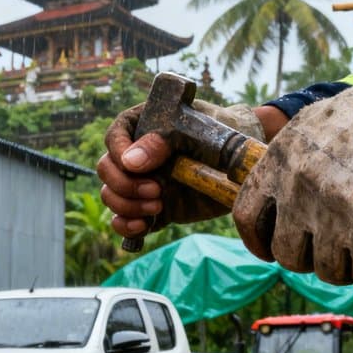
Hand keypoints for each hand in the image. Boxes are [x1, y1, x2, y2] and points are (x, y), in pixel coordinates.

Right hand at [98, 100, 267, 237]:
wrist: (244, 162)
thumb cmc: (221, 134)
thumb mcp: (196, 130)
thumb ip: (164, 141)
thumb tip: (131, 162)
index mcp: (144, 126)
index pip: (114, 137)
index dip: (118, 153)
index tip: (136, 166)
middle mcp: (137, 156)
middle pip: (107, 170)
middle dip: (124, 184)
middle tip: (156, 190)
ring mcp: (143, 183)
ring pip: (111, 196)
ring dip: (126, 206)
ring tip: (157, 206)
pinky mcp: (153, 208)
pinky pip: (124, 220)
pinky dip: (126, 226)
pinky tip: (143, 226)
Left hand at [232, 39, 352, 291]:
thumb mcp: (315, 124)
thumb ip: (293, 162)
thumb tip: (283, 196)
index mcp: (281, 162)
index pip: (248, 218)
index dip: (259, 241)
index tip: (273, 249)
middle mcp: (300, 192)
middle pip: (289, 255)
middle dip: (313, 257)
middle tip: (338, 247)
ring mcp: (336, 215)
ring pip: (330, 271)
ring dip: (352, 266)